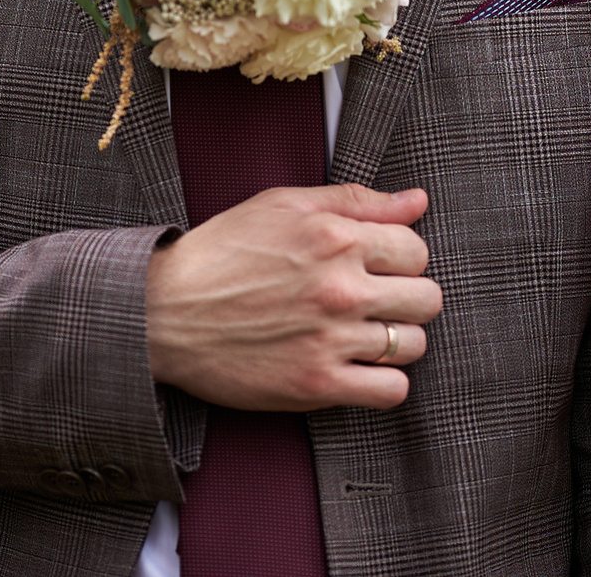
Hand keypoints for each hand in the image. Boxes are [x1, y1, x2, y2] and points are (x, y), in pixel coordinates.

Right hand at [145, 184, 438, 412]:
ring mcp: (331, 338)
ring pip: (414, 344)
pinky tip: (358, 367)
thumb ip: (355, 201)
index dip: (400, 258)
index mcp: (335, 237)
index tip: (375, 266)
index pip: (416, 249)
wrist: (164, 310)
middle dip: (407, 297)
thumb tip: (418, 201)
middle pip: (427, 298)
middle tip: (375, 301)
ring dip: (396, 340)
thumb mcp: (283, 205)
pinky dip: (384, 382)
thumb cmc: (221, 252)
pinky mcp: (318, 384)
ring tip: (363, 334)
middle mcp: (340, 287)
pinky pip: (392, 390)